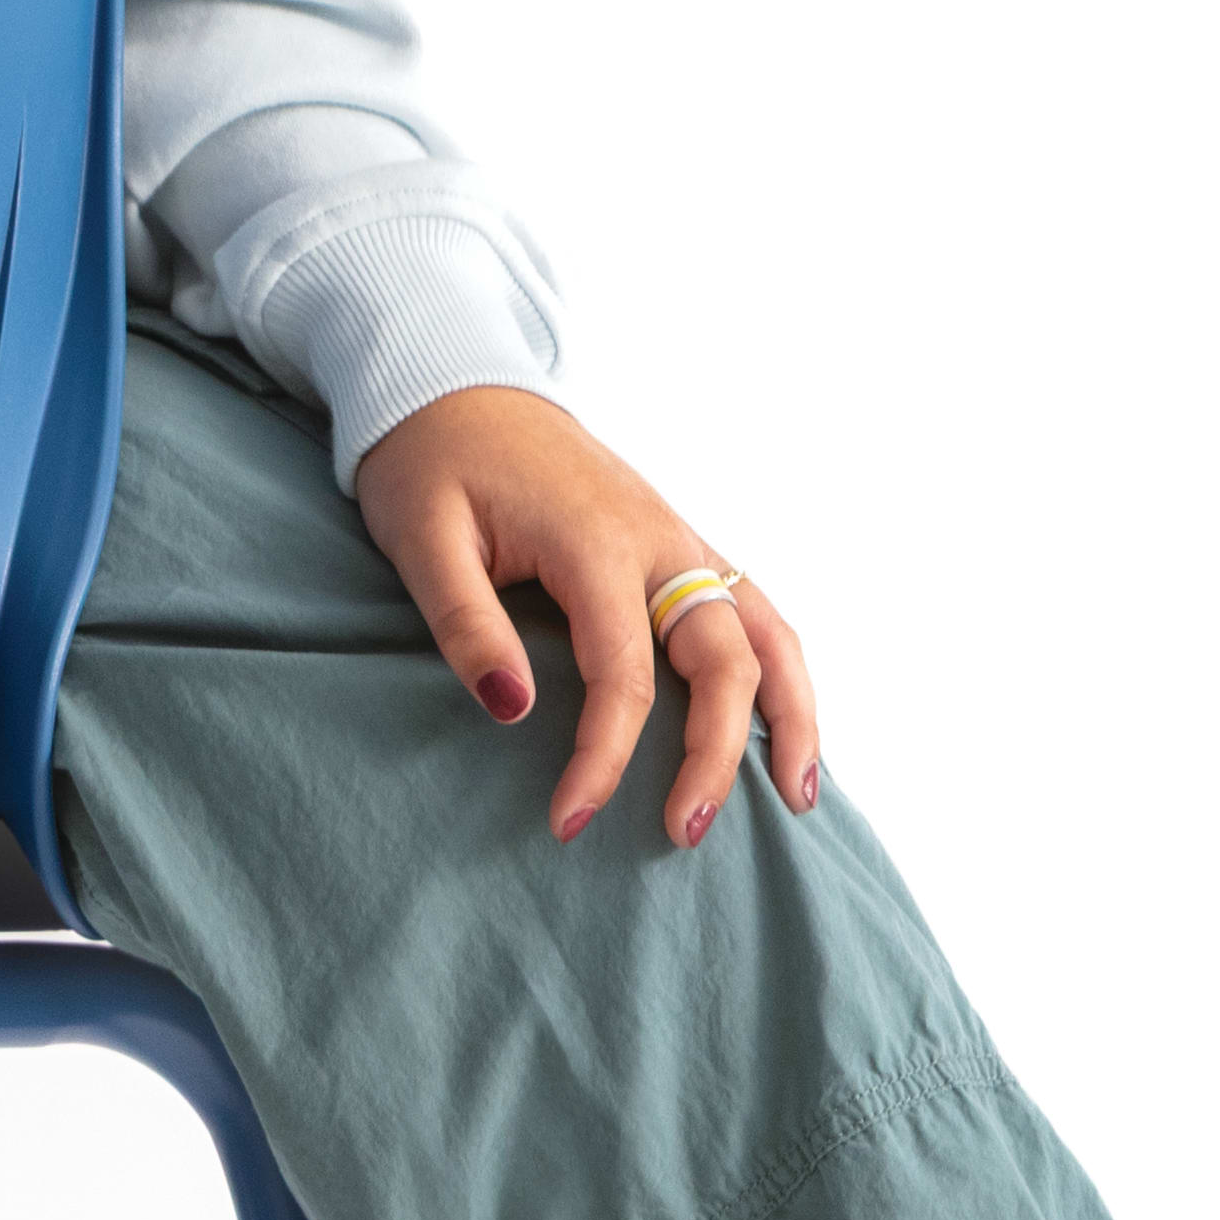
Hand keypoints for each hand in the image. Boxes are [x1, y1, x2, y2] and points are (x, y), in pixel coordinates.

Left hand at [347, 385, 824, 846]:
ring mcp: (679, 538)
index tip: (569, 821)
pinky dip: (779, 671)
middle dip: (715, 755)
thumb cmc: (431, 463)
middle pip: (722, 660)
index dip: (604, 758)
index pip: (623, 674)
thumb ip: (466, 624)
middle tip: (685, 835)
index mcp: (596, 540)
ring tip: (797, 797)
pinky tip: (783, 730)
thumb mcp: (421, 539)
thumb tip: (513, 708)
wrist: (454, 384)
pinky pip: (753, 611)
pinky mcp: (679, 543)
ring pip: (767, 631)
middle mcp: (659, 539)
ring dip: (790, 714)